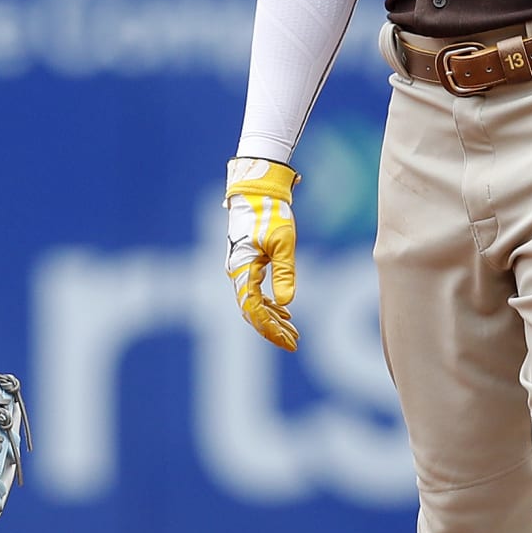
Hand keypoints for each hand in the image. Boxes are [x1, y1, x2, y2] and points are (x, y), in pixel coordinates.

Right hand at [223, 157, 299, 350]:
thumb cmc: (269, 212)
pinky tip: (284, 312)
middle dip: (272, 329)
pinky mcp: (245, 263)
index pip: (254, 309)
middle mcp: (237, 272)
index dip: (270, 329)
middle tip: (295, 342)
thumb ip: (284, 272)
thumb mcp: (283, 242)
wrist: (256, 190)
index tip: (289, 342)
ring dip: (272, 319)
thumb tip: (288, 303)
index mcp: (242, 268)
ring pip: (253, 304)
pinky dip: (269, 305)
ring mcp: (239, 268)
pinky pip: (254, 292)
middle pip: (252, 311)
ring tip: (293, 332)